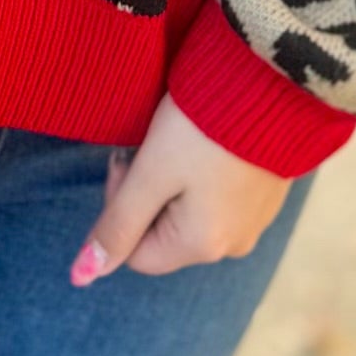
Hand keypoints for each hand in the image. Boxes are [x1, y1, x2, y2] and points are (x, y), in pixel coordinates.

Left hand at [70, 93, 289, 284]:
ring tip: (184, 139)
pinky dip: (206, 172)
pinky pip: (221, 197)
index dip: (123, 206)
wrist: (273, 79)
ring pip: (192, 213)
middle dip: (150, 192)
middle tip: (156, 145)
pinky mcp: (269, 193)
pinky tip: (210, 140)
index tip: (134, 160)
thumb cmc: (204, 126)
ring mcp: (256, 220)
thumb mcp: (150, 173)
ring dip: (176, 181)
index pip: (136, 252)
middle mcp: (234, 244)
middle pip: (165, 234)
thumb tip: (82, 276)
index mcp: (203, 246)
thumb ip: (117, 225)